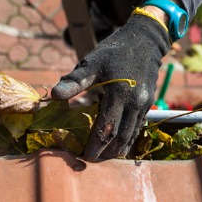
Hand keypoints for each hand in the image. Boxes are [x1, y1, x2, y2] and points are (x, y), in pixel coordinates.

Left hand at [52, 14, 169, 160]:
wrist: (144, 40)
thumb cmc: (113, 51)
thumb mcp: (91, 63)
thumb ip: (74, 82)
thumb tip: (54, 96)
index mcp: (119, 93)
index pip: (106, 128)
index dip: (95, 145)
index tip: (83, 156)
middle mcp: (135, 102)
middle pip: (120, 137)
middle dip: (106, 153)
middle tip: (90, 161)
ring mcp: (144, 104)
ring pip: (131, 135)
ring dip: (117, 149)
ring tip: (102, 158)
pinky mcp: (147, 104)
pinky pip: (137, 127)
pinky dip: (127, 139)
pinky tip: (117, 145)